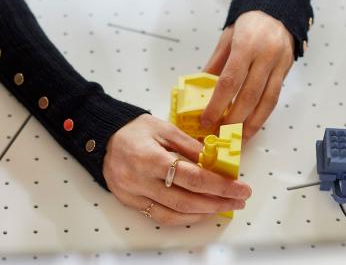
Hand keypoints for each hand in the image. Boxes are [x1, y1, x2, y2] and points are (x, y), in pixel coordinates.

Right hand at [103, 114, 251, 225]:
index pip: (193, 178)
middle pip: (186, 201)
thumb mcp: (164, 128)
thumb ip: (190, 146)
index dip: (221, 186)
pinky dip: (183, 218)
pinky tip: (199, 212)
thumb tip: (216, 163)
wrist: (104, 139)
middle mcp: (140, 180)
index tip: (241, 188)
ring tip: (222, 206)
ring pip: (174, 214)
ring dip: (202, 214)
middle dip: (217, 203)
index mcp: (150, 158)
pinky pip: (160, 217)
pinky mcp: (130, 203)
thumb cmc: (133, 130)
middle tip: (238, 200)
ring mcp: (133, 195)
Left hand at [202, 10, 294, 139]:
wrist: (277, 12)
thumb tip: (200, 91)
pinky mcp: (286, 71)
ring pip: (266, 101)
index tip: (207, 120)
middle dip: (234, 119)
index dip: (217, 104)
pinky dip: (263, 115)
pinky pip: (275, 97)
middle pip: (249, 95)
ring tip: (240, 138)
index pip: (229, 81)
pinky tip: (253, 126)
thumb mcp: (226, 39)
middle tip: (222, 133)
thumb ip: (214, 65)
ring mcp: (278, 64)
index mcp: (245, 46)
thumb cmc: (247, 26)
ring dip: (252, 123)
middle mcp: (265, 56)